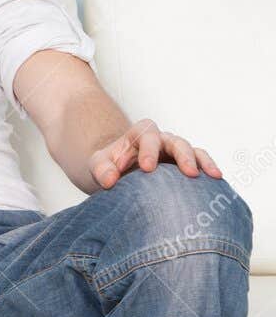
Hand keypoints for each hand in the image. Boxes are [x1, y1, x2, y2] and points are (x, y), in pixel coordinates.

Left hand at [88, 118, 221, 189]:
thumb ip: (101, 169)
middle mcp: (161, 141)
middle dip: (183, 156)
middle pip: (176, 142)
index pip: (147, 135)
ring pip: (194, 151)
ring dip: (203, 162)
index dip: (148, 150)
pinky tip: (217, 182)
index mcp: (139, 135)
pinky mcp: (185, 166)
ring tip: (213, 175)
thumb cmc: (109, 166)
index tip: (146, 168)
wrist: (119, 173)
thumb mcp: (98, 165)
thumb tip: (110, 180)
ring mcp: (176, 152)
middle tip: (189, 173)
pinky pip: (201, 164)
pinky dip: (209, 170)